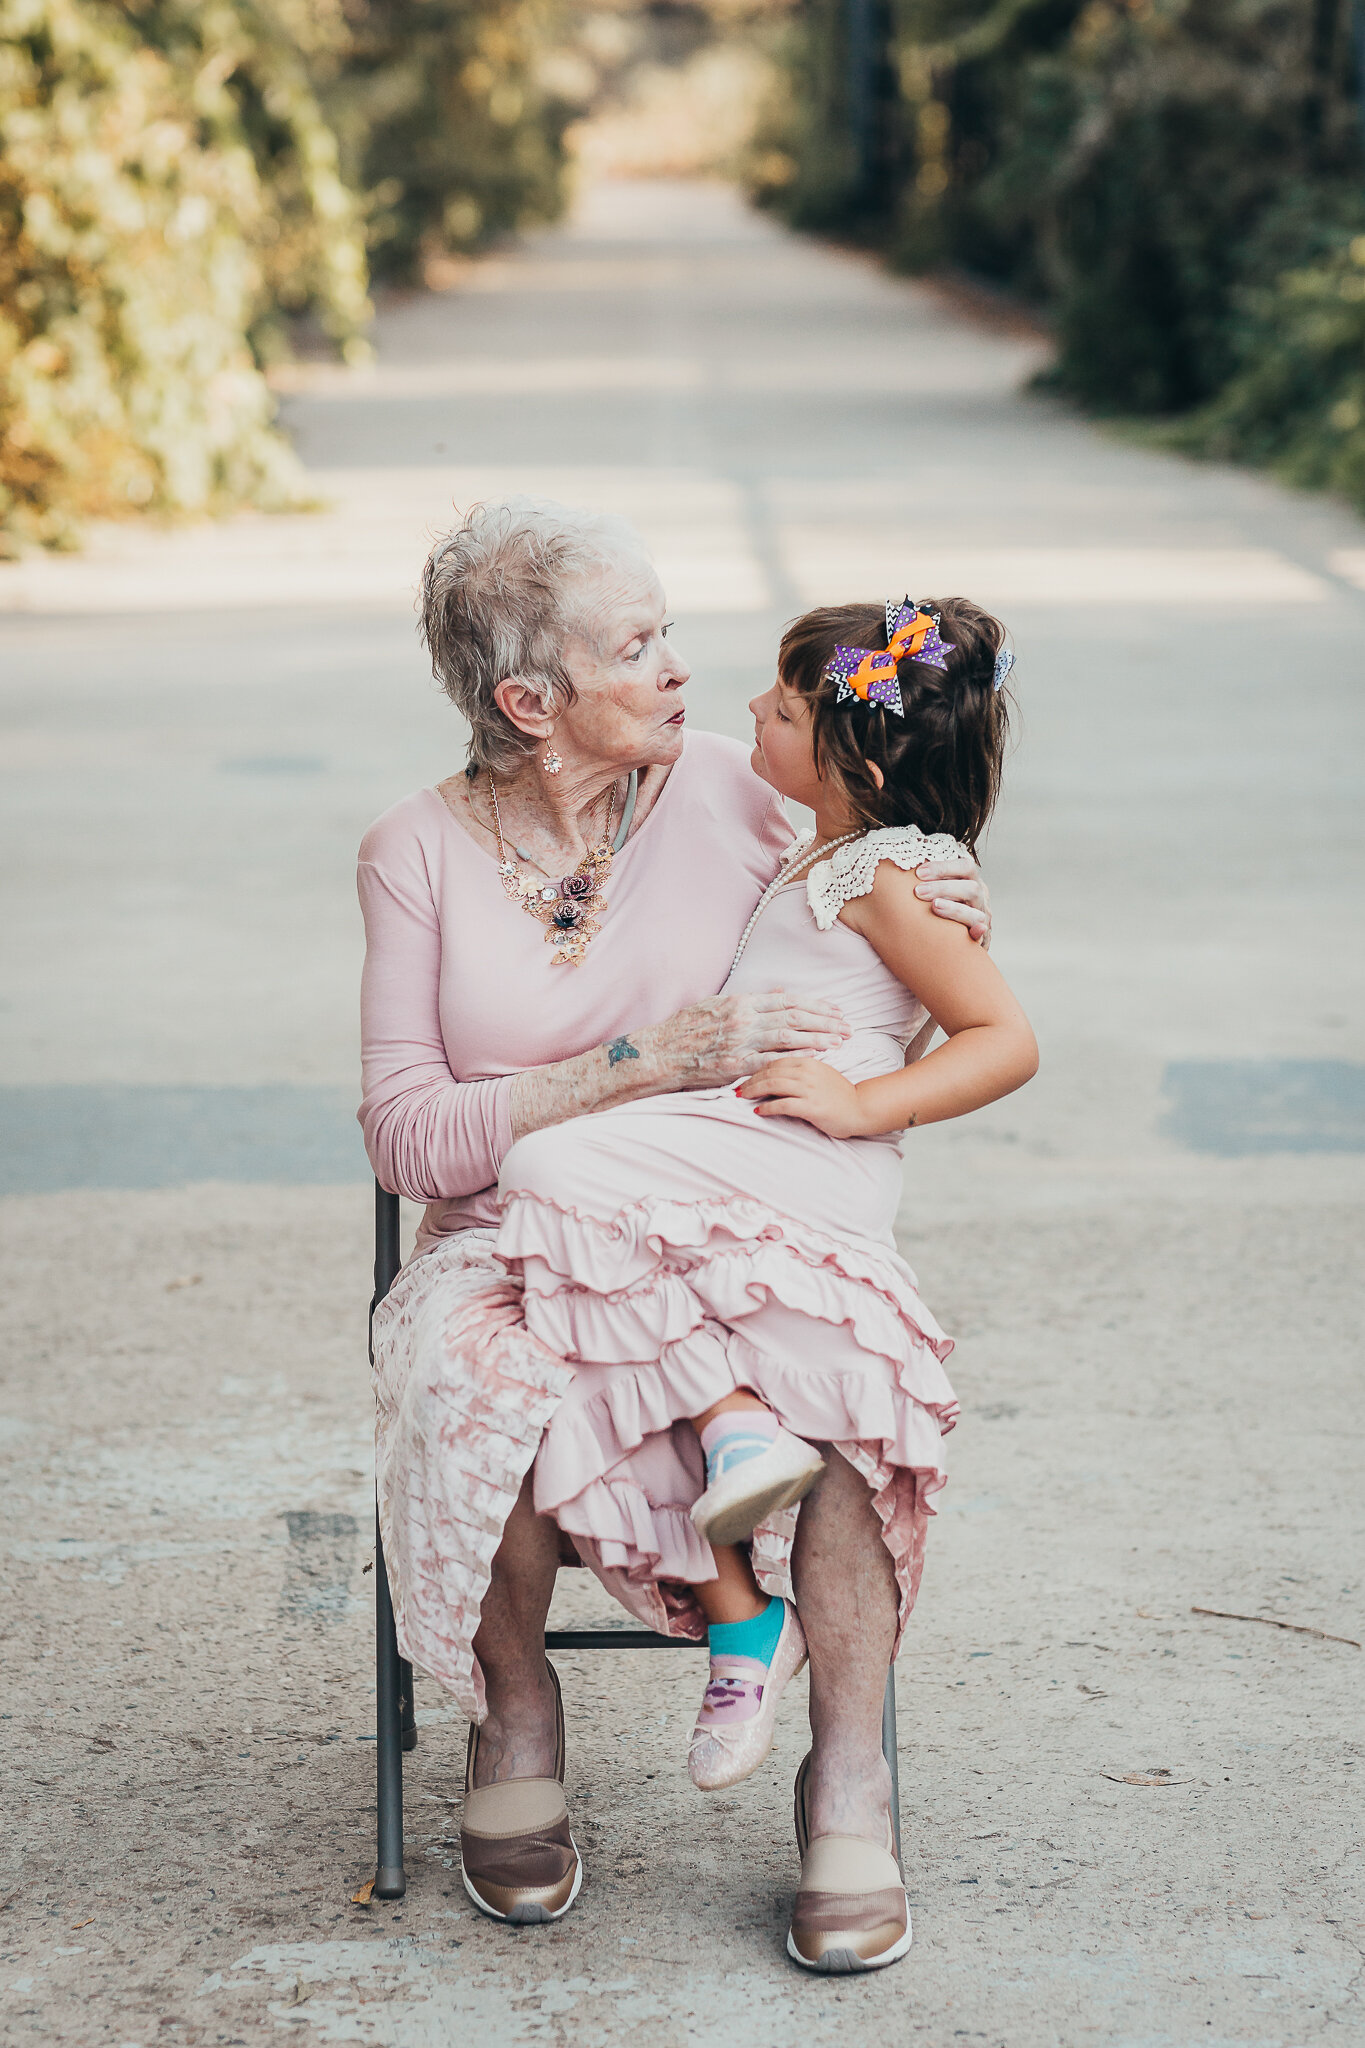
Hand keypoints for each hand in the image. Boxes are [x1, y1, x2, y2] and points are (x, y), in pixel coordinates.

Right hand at [656, 991, 849, 1090]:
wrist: (661, 1052)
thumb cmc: (687, 1029)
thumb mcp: (718, 1005)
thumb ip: (750, 1001)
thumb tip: (779, 993)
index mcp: (742, 1002)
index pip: (788, 1001)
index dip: (816, 1005)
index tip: (836, 1010)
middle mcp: (744, 1019)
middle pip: (795, 1017)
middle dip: (825, 1021)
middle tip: (847, 1027)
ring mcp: (741, 1042)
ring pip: (788, 1037)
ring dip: (817, 1039)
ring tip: (839, 1042)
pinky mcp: (735, 1065)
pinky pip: (771, 1061)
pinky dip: (794, 1058)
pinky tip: (813, 1059)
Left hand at [736, 1057, 868, 1137]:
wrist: (861, 1108)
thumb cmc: (839, 1093)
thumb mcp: (820, 1074)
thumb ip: (800, 1070)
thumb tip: (776, 1074)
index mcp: (808, 1061)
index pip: (775, 1060)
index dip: (757, 1069)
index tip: (745, 1077)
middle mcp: (807, 1072)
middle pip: (770, 1071)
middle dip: (750, 1080)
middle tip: (736, 1088)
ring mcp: (809, 1089)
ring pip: (773, 1085)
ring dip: (754, 1091)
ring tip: (742, 1097)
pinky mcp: (811, 1107)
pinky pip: (782, 1104)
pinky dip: (767, 1107)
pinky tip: (758, 1110)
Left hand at [915, 857, 990, 947]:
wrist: (953, 933)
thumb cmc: (936, 902)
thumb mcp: (936, 886)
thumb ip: (926, 877)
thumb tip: (902, 860)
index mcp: (970, 880)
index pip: (965, 867)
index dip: (944, 868)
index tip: (919, 872)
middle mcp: (978, 897)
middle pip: (971, 888)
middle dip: (944, 888)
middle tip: (919, 891)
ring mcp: (981, 916)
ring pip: (976, 912)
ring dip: (955, 909)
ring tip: (934, 906)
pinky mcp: (980, 936)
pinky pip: (981, 935)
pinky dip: (978, 932)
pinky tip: (974, 930)